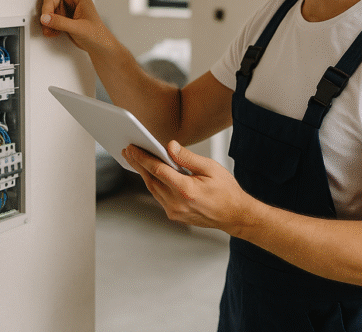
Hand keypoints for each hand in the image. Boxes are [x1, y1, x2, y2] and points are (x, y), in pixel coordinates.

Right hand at [33, 0, 113, 53]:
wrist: (98, 44)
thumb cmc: (96, 33)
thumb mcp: (79, 28)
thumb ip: (61, 23)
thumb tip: (46, 17)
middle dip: (47, 12)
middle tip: (49, 23)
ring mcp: (66, 6)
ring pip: (48, 8)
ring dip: (48, 22)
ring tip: (56, 30)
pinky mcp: (62, 14)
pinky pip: (49, 16)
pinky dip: (50, 25)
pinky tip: (57, 31)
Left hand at [122, 141, 250, 234]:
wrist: (234, 215)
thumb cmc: (226, 191)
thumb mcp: (210, 168)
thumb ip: (187, 157)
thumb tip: (170, 146)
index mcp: (186, 190)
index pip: (158, 170)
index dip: (143, 158)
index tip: (132, 148)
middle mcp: (178, 203)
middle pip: (151, 180)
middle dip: (138, 164)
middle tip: (128, 151)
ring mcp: (175, 211)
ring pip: (153, 189)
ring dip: (143, 174)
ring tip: (135, 160)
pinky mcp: (175, 215)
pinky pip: (159, 197)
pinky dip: (153, 184)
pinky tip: (150, 174)